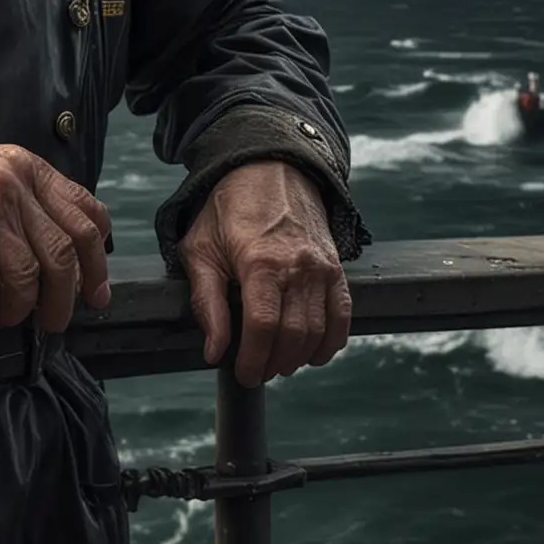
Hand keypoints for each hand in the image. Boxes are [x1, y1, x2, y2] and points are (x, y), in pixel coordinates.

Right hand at [0, 129, 112, 335]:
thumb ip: (32, 198)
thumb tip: (70, 257)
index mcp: (28, 169)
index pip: (85, 218)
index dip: (97, 264)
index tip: (94, 295)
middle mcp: (9, 185)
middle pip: (60, 256)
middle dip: (61, 300)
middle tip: (50, 322)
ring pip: (23, 277)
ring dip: (18, 311)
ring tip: (4, 319)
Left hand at [178, 160, 350, 387]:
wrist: (268, 170)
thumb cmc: (227, 209)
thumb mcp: (201, 249)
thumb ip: (206, 302)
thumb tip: (213, 351)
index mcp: (260, 261)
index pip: (264, 326)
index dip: (254, 359)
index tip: (244, 374)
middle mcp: (298, 267)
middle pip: (294, 334)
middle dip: (275, 363)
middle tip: (258, 372)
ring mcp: (322, 268)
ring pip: (319, 330)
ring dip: (300, 357)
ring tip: (279, 363)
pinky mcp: (336, 268)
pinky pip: (342, 315)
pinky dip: (331, 341)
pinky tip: (313, 353)